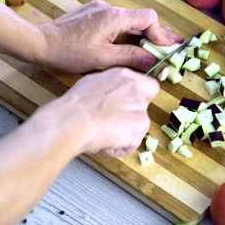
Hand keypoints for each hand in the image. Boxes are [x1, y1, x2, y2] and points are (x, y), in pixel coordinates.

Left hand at [37, 0, 182, 72]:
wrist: (40, 43)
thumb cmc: (69, 53)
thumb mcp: (103, 59)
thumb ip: (131, 57)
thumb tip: (154, 60)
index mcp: (114, 17)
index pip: (148, 18)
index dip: (160, 33)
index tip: (167, 49)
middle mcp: (109, 8)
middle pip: (140, 18)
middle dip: (157, 32)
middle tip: (173, 45)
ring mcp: (99, 9)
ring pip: (129, 20)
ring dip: (143, 33)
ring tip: (157, 46)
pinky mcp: (91, 14)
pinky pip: (116, 21)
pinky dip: (128, 31)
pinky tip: (132, 42)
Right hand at [37, 67, 158, 156]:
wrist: (73, 120)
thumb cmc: (76, 103)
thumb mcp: (93, 81)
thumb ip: (112, 85)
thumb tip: (112, 91)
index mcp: (126, 77)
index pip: (151, 86)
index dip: (141, 97)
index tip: (129, 104)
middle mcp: (137, 91)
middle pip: (143, 108)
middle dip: (130, 116)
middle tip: (111, 122)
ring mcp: (141, 110)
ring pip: (138, 126)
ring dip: (125, 132)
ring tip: (104, 134)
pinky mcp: (139, 129)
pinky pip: (132, 142)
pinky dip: (120, 147)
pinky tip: (105, 143)